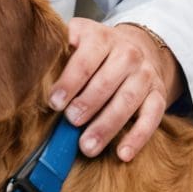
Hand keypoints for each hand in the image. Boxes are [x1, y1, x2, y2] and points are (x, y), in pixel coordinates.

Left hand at [48, 19, 182, 161]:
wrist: (137, 47)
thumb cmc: (96, 51)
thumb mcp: (77, 39)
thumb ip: (59, 50)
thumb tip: (33, 69)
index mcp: (101, 38)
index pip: (85, 60)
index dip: (69, 82)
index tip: (55, 102)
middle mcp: (128, 53)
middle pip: (107, 81)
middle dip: (87, 104)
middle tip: (71, 121)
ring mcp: (145, 74)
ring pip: (128, 100)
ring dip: (107, 125)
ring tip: (87, 146)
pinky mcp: (158, 94)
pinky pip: (152, 116)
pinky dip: (138, 137)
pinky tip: (123, 153)